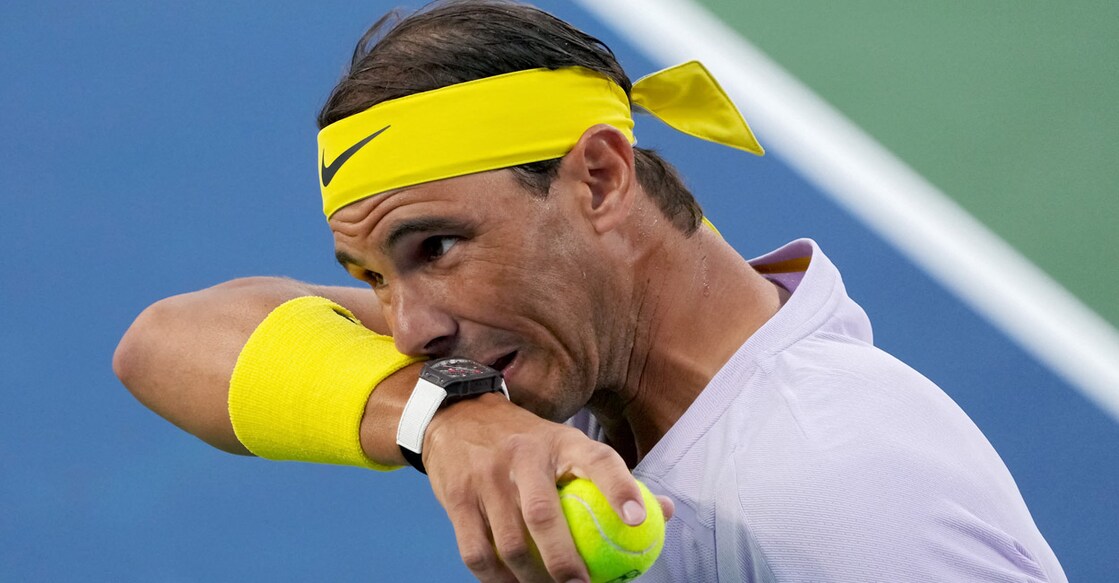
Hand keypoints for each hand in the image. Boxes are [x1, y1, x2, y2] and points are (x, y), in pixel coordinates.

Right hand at [423, 393, 673, 581]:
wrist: (457, 417)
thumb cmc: (528, 443)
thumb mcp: (568, 444)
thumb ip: (612, 478)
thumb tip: (665, 512)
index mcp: (560, 440)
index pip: (597, 459)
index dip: (620, 487)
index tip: (638, 521)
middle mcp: (522, 454)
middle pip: (543, 514)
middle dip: (564, 561)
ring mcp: (486, 476)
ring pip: (509, 543)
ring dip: (530, 579)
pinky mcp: (456, 497)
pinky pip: (477, 552)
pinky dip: (495, 580)